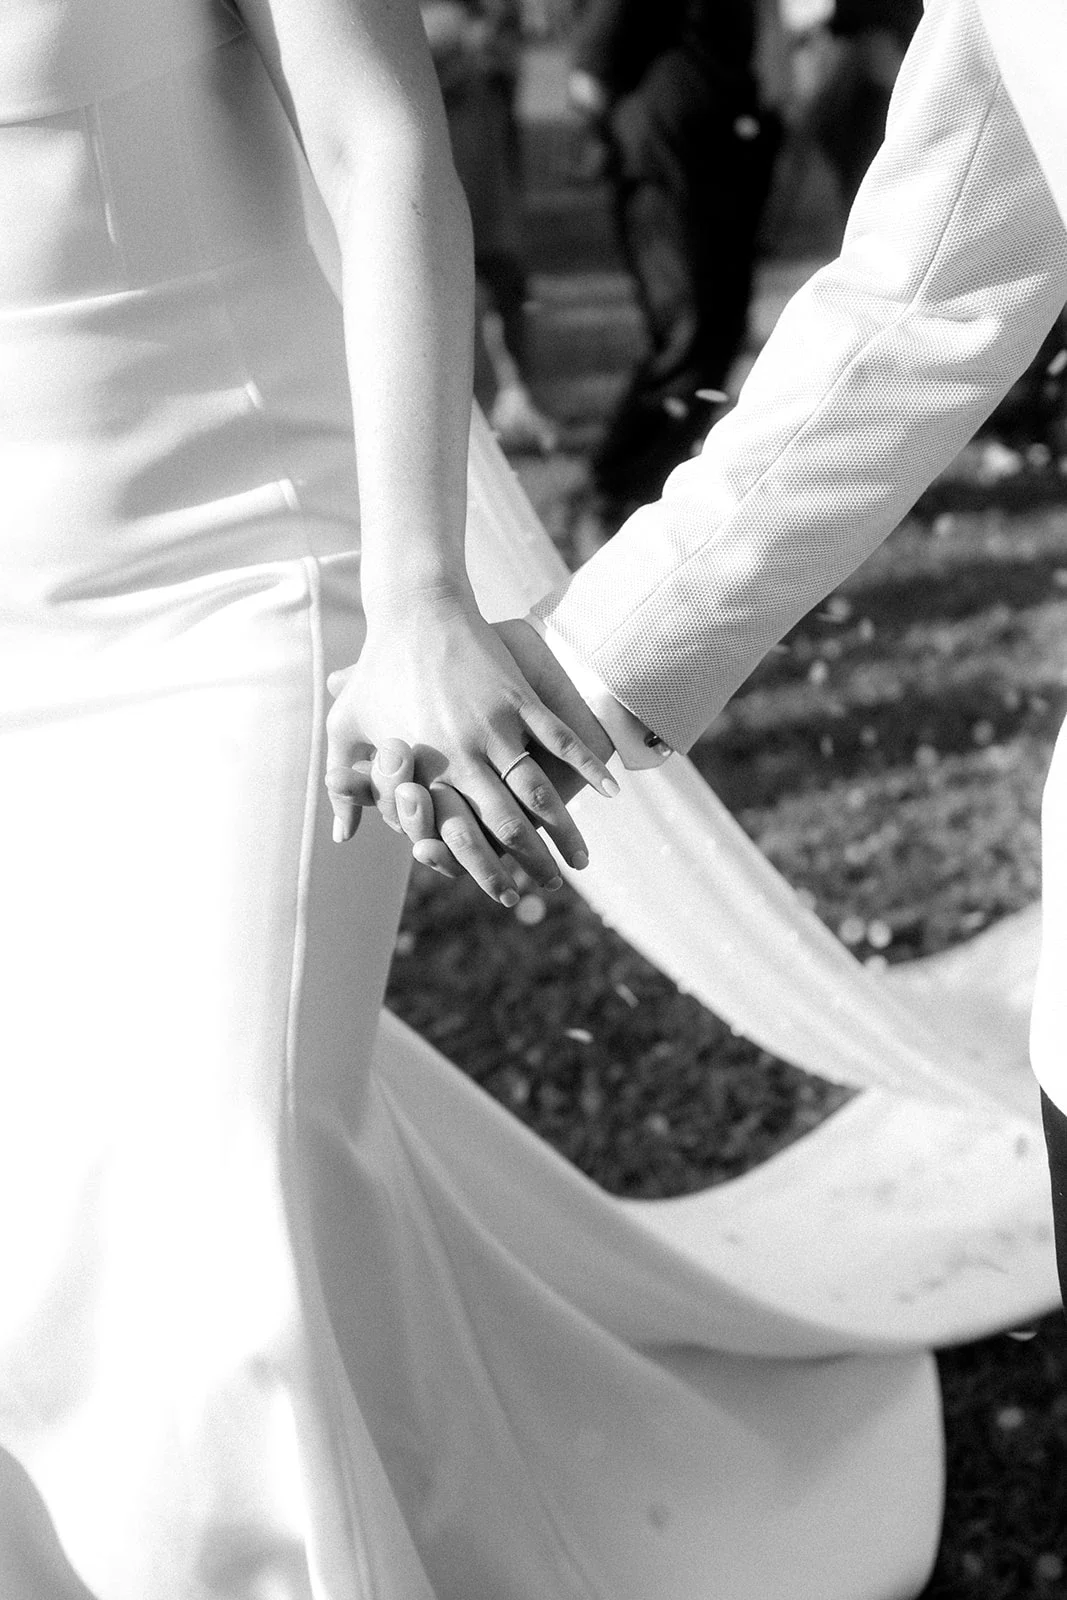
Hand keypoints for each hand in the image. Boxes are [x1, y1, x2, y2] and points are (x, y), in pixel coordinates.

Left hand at [324, 585, 616, 903]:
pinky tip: (611, 791)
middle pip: (504, 824)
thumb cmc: (377, 667)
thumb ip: (344, 785)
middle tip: (549, 887)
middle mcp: (463, 754)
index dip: (483, 869)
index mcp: (425, 767)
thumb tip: (343, 836)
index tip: (504, 892)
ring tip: (580, 861)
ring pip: (536, 791)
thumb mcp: (345, 726)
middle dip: (530, 862)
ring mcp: (496, 725)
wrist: (416, 607)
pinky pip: (559, 739)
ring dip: (562, 829)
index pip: (458, 835)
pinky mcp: (519, 698)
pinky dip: (587, 766)